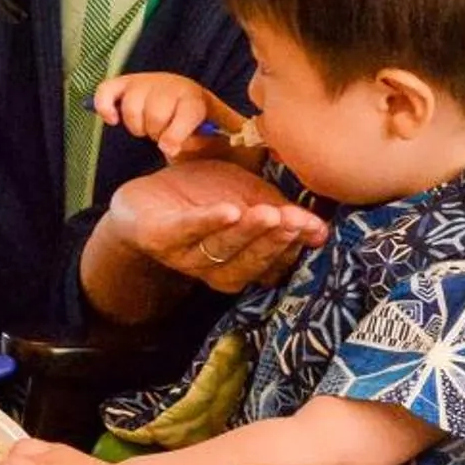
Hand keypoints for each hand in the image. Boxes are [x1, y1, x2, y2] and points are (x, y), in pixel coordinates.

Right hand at [93, 71, 245, 161]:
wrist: (184, 106)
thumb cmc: (204, 129)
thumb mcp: (223, 137)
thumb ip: (224, 143)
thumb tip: (222, 145)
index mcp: (196, 98)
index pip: (185, 112)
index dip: (175, 134)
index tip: (169, 149)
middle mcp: (170, 84)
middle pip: (154, 114)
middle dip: (156, 133)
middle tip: (163, 136)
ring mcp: (146, 82)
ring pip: (130, 108)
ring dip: (136, 126)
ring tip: (148, 129)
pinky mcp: (124, 83)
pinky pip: (106, 91)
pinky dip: (106, 107)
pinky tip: (112, 120)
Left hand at [98, 158, 325, 294]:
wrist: (143, 198)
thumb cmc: (203, 198)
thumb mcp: (249, 200)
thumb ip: (282, 216)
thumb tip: (322, 231)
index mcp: (241, 262)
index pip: (272, 263)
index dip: (292, 247)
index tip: (314, 228)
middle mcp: (215, 267)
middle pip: (248, 260)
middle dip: (273, 241)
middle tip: (294, 220)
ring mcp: (185, 255)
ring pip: (221, 248)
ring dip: (246, 232)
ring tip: (268, 213)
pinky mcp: (158, 237)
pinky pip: (184, 230)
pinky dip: (206, 221)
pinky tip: (227, 210)